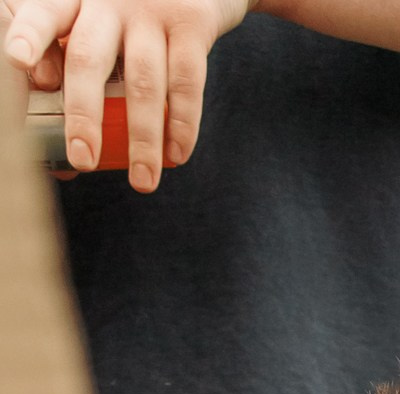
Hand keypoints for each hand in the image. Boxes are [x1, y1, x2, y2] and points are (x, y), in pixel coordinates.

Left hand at [2, 0, 246, 184]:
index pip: (45, 13)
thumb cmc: (131, 9)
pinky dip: (183, 124)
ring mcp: (151, 10)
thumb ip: (72, 60)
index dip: (30, 36)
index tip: (18, 62)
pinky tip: (176, 155)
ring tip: (142, 182)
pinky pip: (187, 82)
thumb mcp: (94, 18)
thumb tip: (61, 140)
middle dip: (84, 113)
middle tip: (82, 158)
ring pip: (143, 81)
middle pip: (89, 58)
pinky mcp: (192, 22)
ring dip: (143, 138)